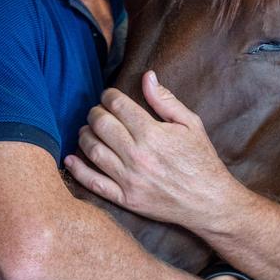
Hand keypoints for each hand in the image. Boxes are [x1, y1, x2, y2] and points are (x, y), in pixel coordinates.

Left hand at [64, 71, 241, 232]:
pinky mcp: (125, 199)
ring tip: (88, 130)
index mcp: (153, 134)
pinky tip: (71, 158)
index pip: (118, 106)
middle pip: (101, 125)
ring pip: (93, 150)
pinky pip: (93, 183)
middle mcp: (137, 155)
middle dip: (95, 112)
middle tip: (97, 111)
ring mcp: (129, 179)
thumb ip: (166, 101)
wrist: (209, 202)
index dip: (109, 96)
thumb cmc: (202, 161)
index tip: (108, 95)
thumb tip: (147, 77)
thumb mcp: (191, 125)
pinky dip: (78, 169)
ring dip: (84, 135)